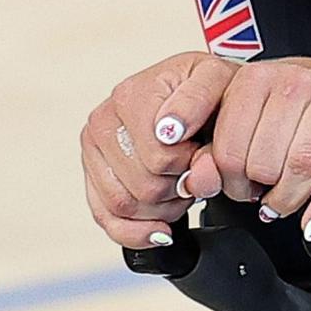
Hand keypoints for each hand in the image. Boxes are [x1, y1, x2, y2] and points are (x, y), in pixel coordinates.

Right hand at [80, 52, 238, 250]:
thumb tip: (170, 132)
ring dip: (163, 208)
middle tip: (195, 171)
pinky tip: (161, 228)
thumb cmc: (208, 88)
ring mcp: (93, 151)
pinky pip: (106, 218)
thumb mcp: (217, 78)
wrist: (201, 91)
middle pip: (143, 187)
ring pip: (124, 206)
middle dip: (179, 188)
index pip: (159, 158)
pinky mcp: (93, 175)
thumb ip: (199, 100)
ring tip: (182, 184)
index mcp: (130, 96)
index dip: (190, 166)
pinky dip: (136, 232)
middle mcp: (103, 121)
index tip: (202, 153)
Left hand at [180, 56, 310, 242]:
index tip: (233, 187)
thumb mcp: (235, 112)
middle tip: (258, 193)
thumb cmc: (277, 104)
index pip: (230, 149)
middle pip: (266, 161)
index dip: (229, 182)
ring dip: (288, 200)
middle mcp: (292, 83)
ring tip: (280, 203)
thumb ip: (211, 147)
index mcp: (253, 80)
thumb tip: (195, 184)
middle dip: (258, 191)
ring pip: (303, 167)